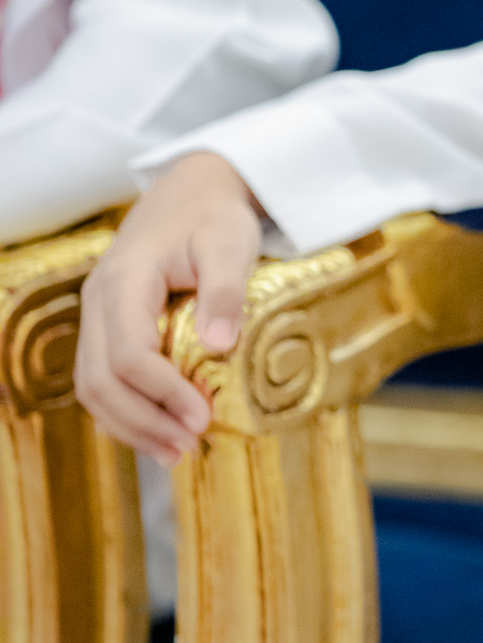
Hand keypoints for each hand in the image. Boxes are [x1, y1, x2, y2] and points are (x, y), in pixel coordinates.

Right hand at [75, 151, 263, 464]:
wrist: (192, 190)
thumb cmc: (214, 216)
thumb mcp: (229, 243)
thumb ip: (224, 291)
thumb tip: (219, 346)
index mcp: (125, 281)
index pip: (129, 354)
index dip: (162, 393)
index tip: (202, 418)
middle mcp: (98, 301)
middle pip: (100, 380)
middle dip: (143, 421)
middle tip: (189, 447)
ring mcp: (98, 315)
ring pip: (93, 386)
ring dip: (131, 426)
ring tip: (177, 452)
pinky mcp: (108, 326)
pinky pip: (102, 378)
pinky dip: (126, 412)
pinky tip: (160, 433)